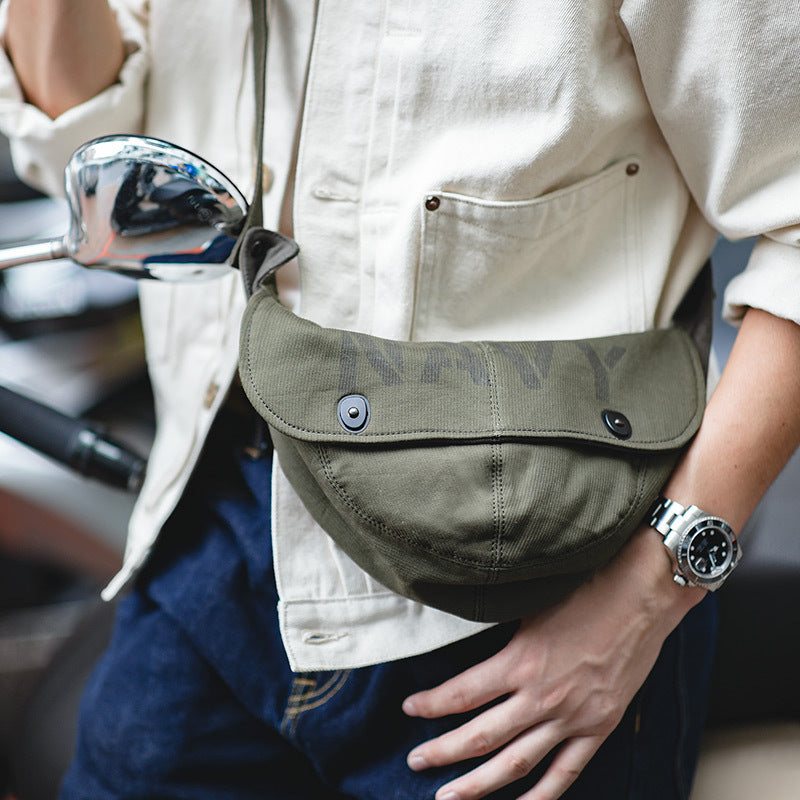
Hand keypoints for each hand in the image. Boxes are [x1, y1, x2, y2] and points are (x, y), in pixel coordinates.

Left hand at [402, 529, 703, 799]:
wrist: (643, 595)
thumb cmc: (587, 588)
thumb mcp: (531, 603)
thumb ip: (502, 632)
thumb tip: (470, 640)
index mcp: (520, 661)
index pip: (461, 693)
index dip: (431, 704)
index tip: (409, 709)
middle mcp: (542, 697)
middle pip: (480, 736)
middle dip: (442, 752)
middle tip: (415, 762)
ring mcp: (572, 717)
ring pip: (517, 763)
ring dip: (480, 785)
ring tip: (449, 797)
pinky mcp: (599, 726)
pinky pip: (566, 772)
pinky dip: (542, 795)